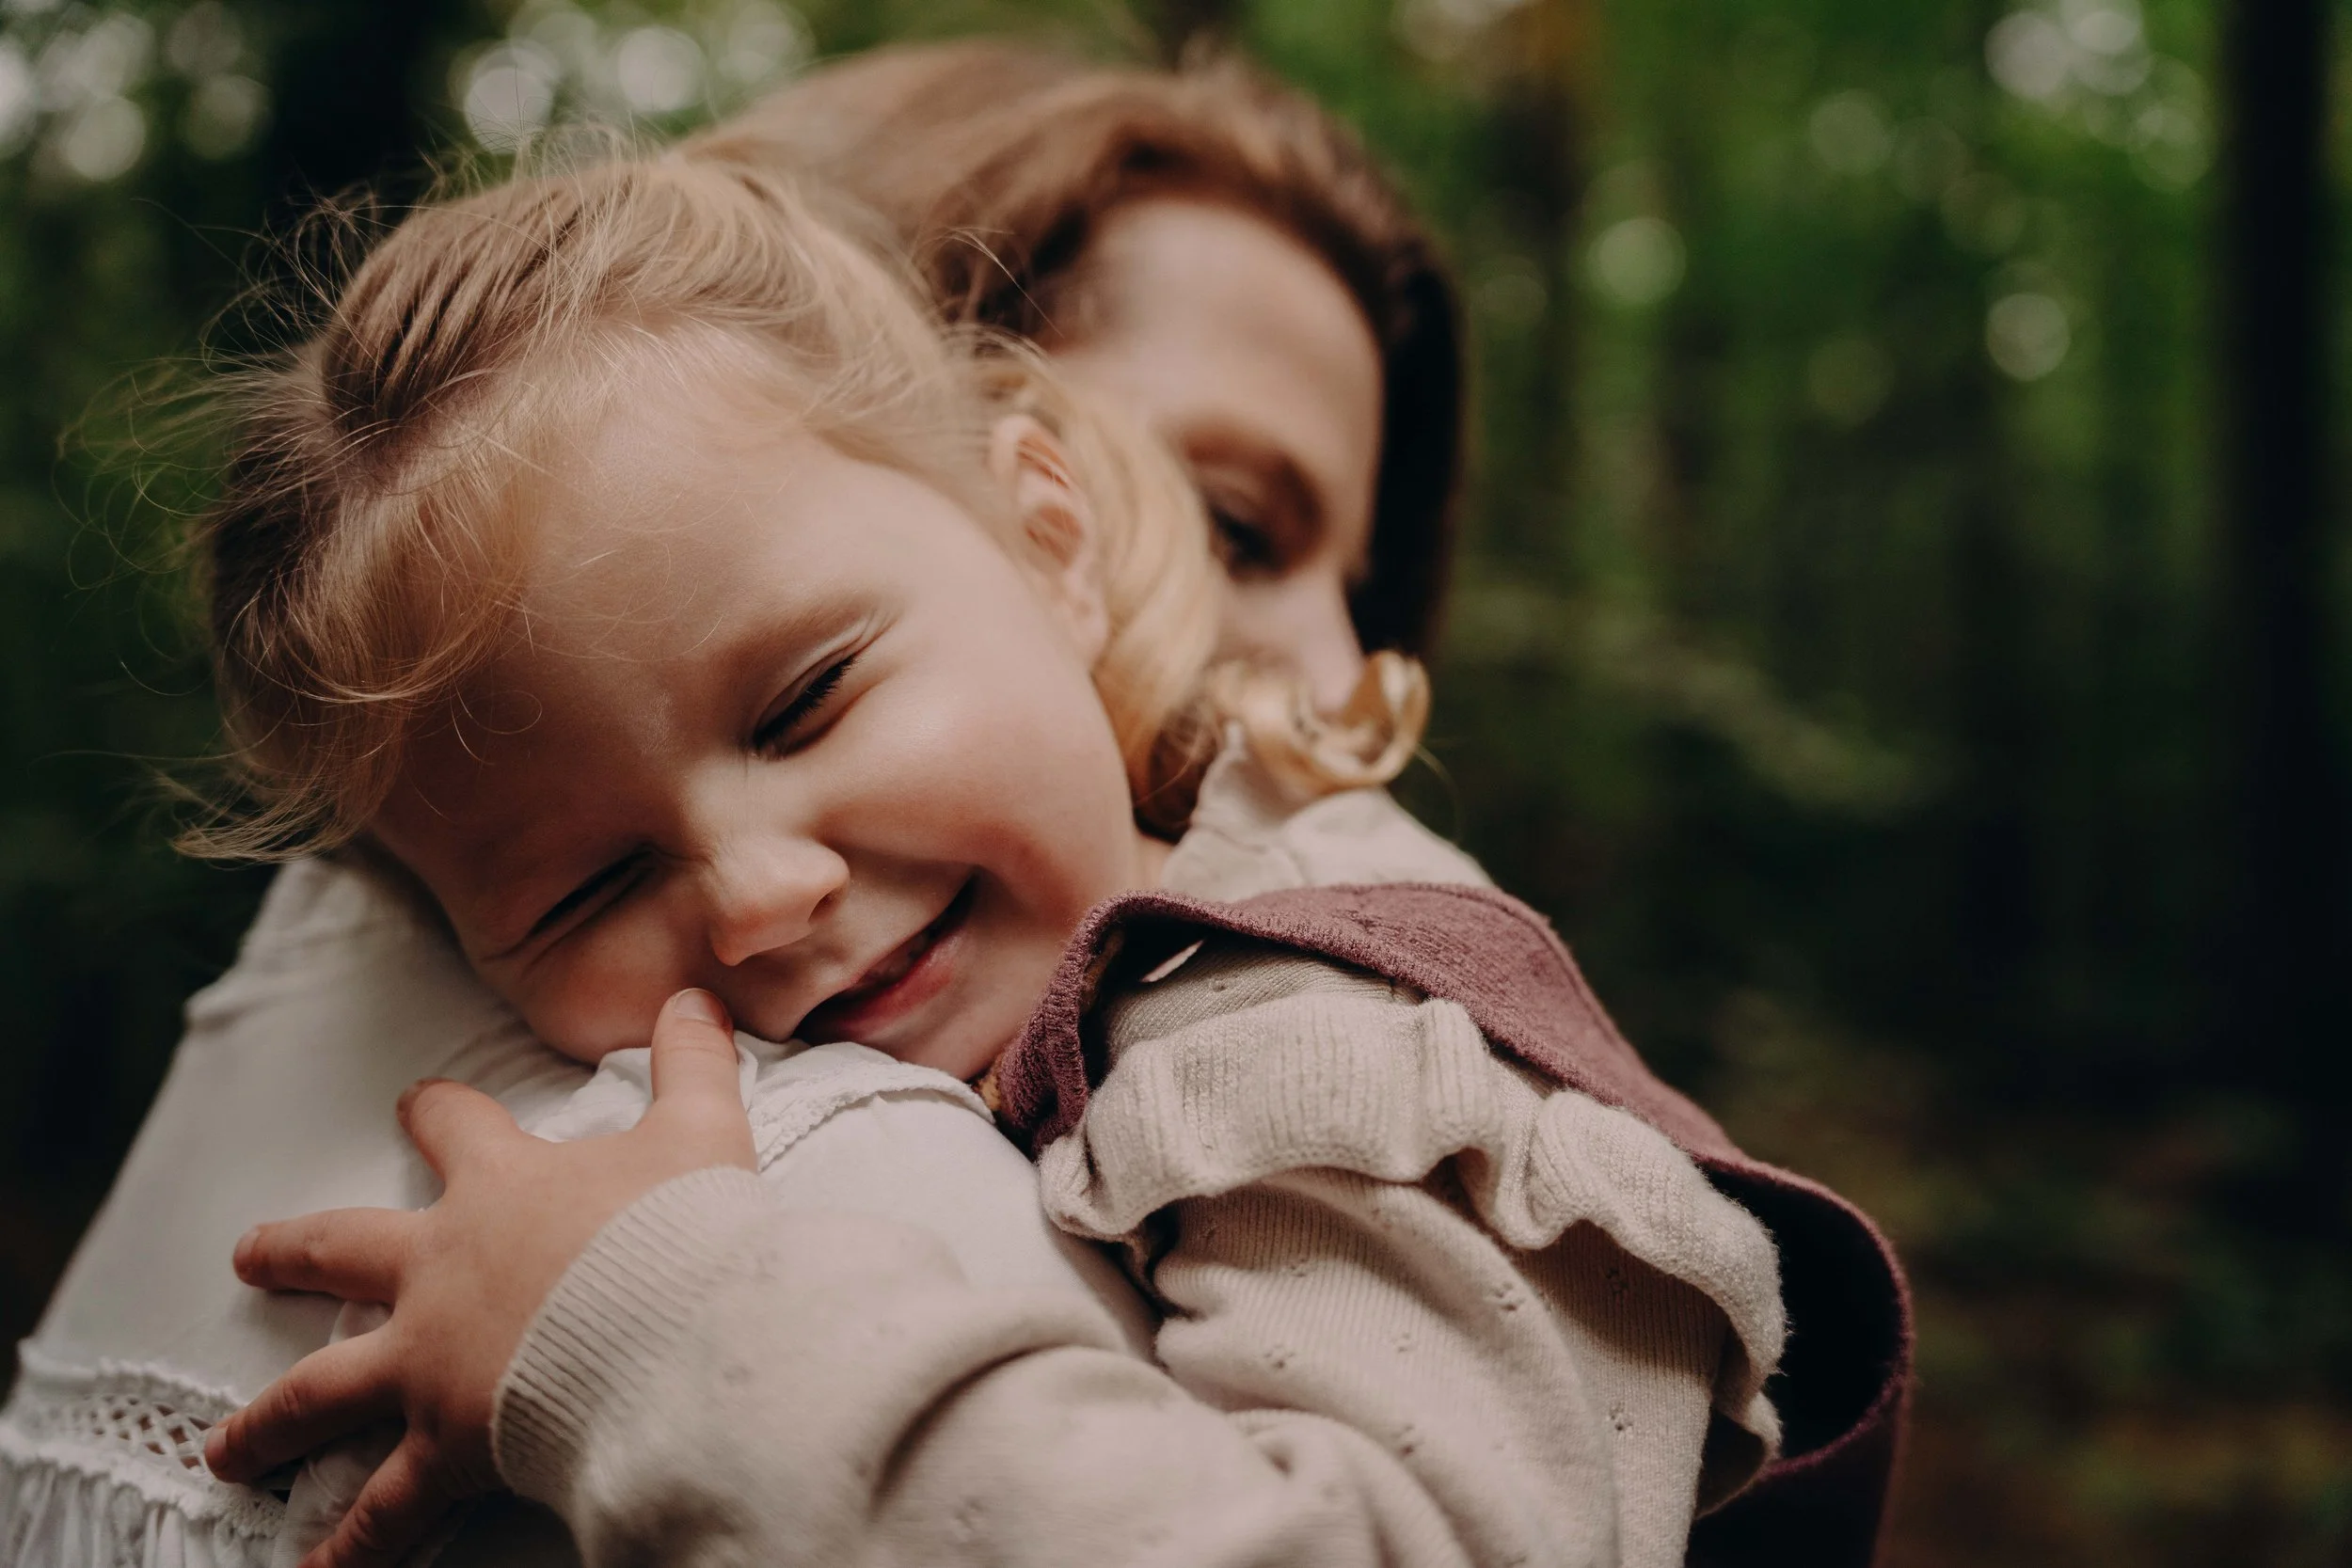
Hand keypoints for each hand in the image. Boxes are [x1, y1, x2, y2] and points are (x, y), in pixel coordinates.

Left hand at [203, 988, 756, 1567]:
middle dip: (295, 1252)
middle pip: (344, 1251)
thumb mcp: (701, 1129)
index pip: (456, 1128)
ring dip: (272, 1422)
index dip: (436, 1112)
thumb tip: (695, 994)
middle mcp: (443, 1270)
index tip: (414, 1102)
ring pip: (325, 1390)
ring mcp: (432, 1360)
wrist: (677, 1329)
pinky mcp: (448, 1441)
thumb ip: (692, 1061)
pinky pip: (386, 1507)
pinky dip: (348, 1546)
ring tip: (228, 1450)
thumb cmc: (684, 1230)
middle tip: (249, 1254)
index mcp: (502, 1189)